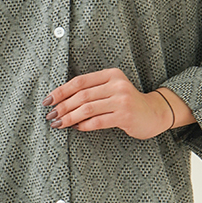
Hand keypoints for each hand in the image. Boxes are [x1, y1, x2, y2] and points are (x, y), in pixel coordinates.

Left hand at [43, 68, 191, 140]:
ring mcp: (122, 100)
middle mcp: (117, 84)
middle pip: (82, 95)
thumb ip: (91, 90)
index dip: (61, 91)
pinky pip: (98, 121)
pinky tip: (76, 128)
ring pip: (87, 109)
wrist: (154, 114)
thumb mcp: (111, 89)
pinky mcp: (125, 116)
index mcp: (111, 74)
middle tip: (50, 115)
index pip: (80, 81)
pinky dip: (84, 125)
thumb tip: (60, 100)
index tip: (48, 100)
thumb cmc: (126, 103)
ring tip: (58, 124)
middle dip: (62, 106)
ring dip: (69, 117)